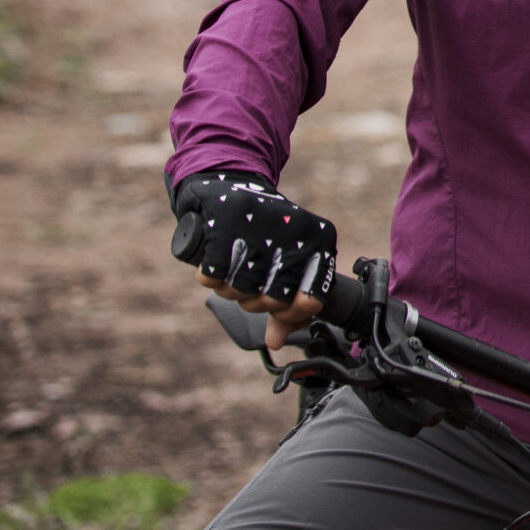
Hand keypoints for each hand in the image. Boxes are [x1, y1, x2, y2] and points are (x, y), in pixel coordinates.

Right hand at [170, 170, 335, 349]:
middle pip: (273, 301)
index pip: (313, 298)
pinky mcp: (222, 228)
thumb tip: (276, 341)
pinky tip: (218, 261)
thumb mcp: (286, 265)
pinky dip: (210, 275)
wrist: (229, 188)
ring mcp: (257, 231)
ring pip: (240, 292)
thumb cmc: (266, 235)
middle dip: (258, 302)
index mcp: (318, 240)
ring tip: (235, 269)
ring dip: (232, 289)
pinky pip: (212, 278)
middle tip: (254, 286)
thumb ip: (287, 307)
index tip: (286, 310)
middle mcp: (292, 234)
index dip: (296, 313)